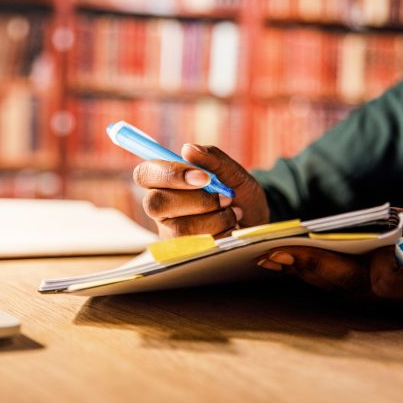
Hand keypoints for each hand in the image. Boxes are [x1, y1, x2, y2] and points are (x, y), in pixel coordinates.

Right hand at [133, 144, 268, 237]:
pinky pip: (196, 246)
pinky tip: (231, 229)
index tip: (202, 177)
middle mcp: (162, 208)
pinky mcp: (183, 253)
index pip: (145, 174)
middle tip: (225, 198)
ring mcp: (170, 233)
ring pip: (180, 228)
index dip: (169, 174)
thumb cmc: (241, 196)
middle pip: (155, 204)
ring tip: (233, 212)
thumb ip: (213, 159)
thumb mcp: (234, 174)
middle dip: (196, 201)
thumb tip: (187, 148)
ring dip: (215, 219)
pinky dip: (222, 234)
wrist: (257, 225)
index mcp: (166, 182)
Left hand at [258, 208, 402, 322]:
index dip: (311, 261)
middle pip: (329, 281)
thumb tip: (370, 254)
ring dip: (299, 271)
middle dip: (294, 266)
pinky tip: (294, 260)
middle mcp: (382, 295)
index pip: (343, 273)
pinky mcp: (379, 292)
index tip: (282, 251)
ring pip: (332, 285)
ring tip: (267, 256)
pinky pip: (343, 283)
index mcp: (396, 284)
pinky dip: (316, 272)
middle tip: (260, 253)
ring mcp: (380, 298)